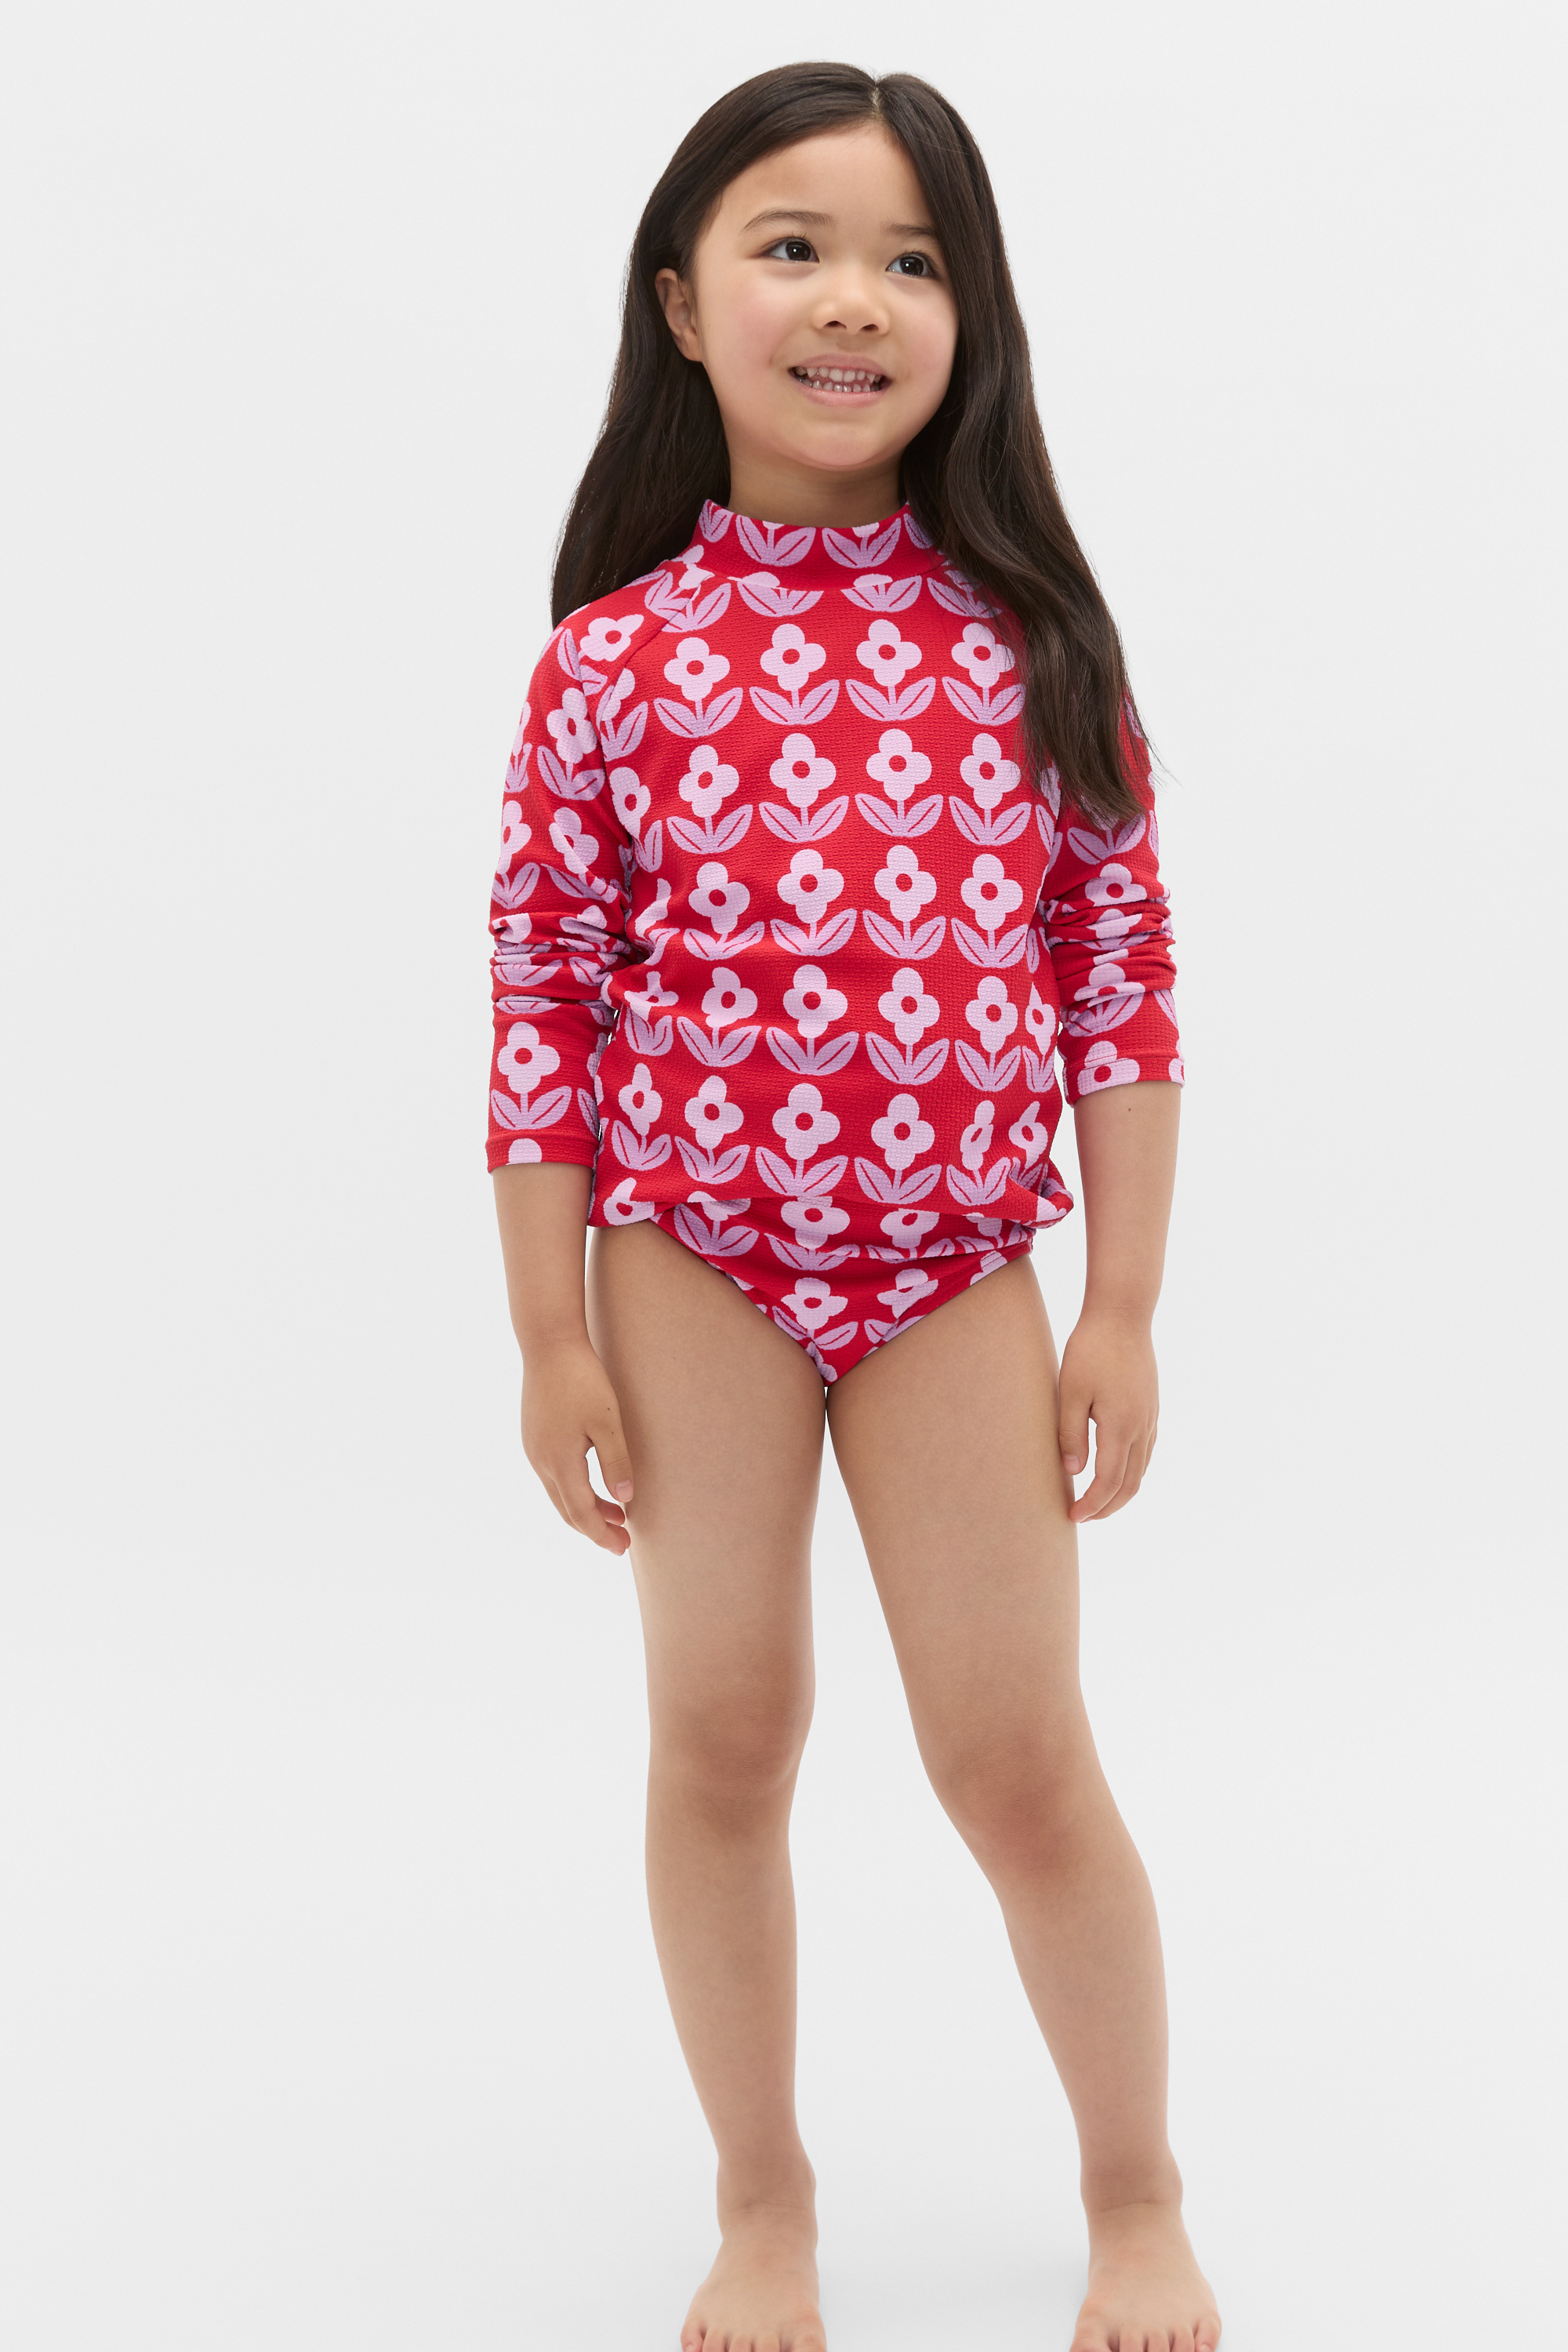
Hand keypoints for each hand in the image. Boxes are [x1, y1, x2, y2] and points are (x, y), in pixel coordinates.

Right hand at [520, 1336, 635, 1555]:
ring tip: (616, 1516)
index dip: (601, 1534)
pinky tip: (592, 1485)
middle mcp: (540, 1461)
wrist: (548, 1344)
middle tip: (621, 1543)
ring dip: (585, 1509)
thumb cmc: (582, 1379)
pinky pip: (553, 1477)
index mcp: (559, 1461)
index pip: (581, 1513)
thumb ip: (616, 1462)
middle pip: (566, 1510)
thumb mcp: (607, 1421)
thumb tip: (625, 1501)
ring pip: (558, 1494)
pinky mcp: (533, 1437)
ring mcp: (533, 1449)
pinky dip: (573, 1490)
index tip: (622, 1548)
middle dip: (594, 1529)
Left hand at [1056, 1307, 1159, 1523]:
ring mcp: (1151, 1418)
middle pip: (1131, 1484)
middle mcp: (1142, 1427)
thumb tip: (1074, 1472)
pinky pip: (1147, 1452)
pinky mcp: (1152, 1408)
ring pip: (1143, 1470)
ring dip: (1122, 1492)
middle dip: (1107, 1507)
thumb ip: (1070, 1434)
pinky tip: (1117, 1471)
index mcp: (1121, 1426)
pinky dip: (1133, 1472)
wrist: (1123, 1315)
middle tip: (1083, 1517)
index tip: (1072, 1515)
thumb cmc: (1091, 1349)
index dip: (1091, 1504)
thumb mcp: (1070, 1391)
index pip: (1108, 1481)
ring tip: (1098, 1502)